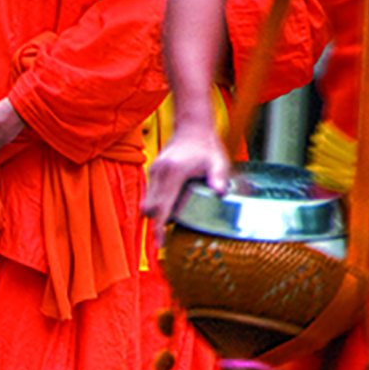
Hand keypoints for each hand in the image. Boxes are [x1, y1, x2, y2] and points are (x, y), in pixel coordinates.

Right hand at [141, 125, 229, 256]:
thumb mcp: (217, 161)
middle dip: (155, 225)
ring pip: (148, 203)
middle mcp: (159, 173)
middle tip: (165, 238)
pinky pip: (151, 195)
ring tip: (170, 223)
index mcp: (173, 173)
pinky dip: (158, 205)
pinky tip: (171, 207)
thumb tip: (221, 192)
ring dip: (156, 214)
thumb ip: (218, 177)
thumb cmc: (205, 144)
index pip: (160, 207)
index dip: (158, 228)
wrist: (192, 126)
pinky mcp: (154, 172)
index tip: (160, 243)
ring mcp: (154, 172)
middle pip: (149, 209)